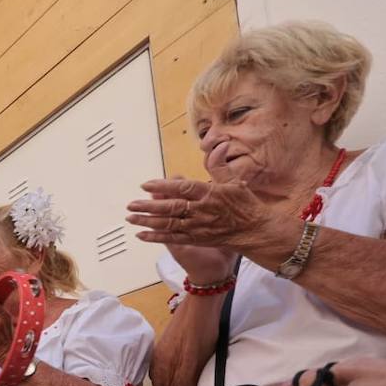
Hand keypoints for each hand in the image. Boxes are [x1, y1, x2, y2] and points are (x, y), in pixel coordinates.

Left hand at [126, 178, 272, 256]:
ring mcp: (198, 227)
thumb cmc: (244, 205)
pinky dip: (156, 237)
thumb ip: (219, 166)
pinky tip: (141, 235)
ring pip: (169, 223)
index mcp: (210, 194)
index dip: (163, 186)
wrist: (255, 231)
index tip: (146, 185)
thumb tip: (218, 145)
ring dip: (147, 221)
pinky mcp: (196, 239)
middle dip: (149, 206)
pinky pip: (173, 238)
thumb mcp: (234, 182)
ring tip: (131, 218)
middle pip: (171, 207)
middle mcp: (202, 211)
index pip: (182, 188)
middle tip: (131, 203)